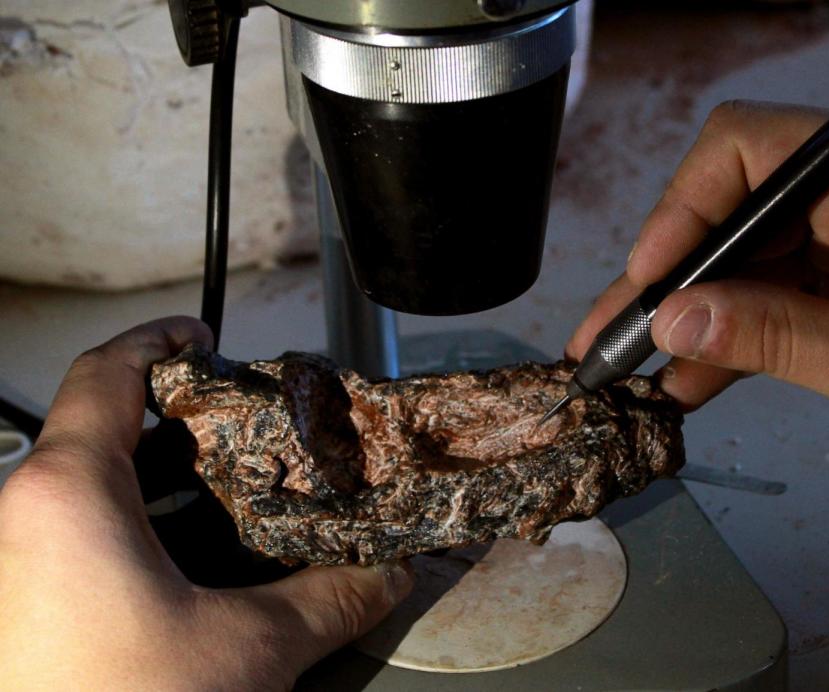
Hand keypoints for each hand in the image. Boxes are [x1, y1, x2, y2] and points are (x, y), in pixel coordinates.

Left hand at [0, 317, 412, 689]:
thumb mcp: (247, 652)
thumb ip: (329, 599)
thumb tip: (389, 574)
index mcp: (67, 497)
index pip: (107, 373)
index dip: (160, 340)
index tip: (203, 337)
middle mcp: (20, 521)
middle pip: (97, 430)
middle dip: (172, 422)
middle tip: (236, 427)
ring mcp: (10, 567)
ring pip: (84, 491)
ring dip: (153, 484)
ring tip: (223, 497)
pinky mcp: (17, 612)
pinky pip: (71, 542)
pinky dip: (129, 534)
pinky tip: (183, 571)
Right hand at [568, 101, 828, 470]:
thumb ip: (776, 339)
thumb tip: (673, 322)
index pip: (745, 151)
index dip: (680, 210)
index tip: (649, 281)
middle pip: (733, 209)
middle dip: (669, 278)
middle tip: (610, 336)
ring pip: (746, 256)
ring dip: (693, 314)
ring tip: (638, 372)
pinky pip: (776, 289)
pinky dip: (735, 331)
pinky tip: (694, 376)